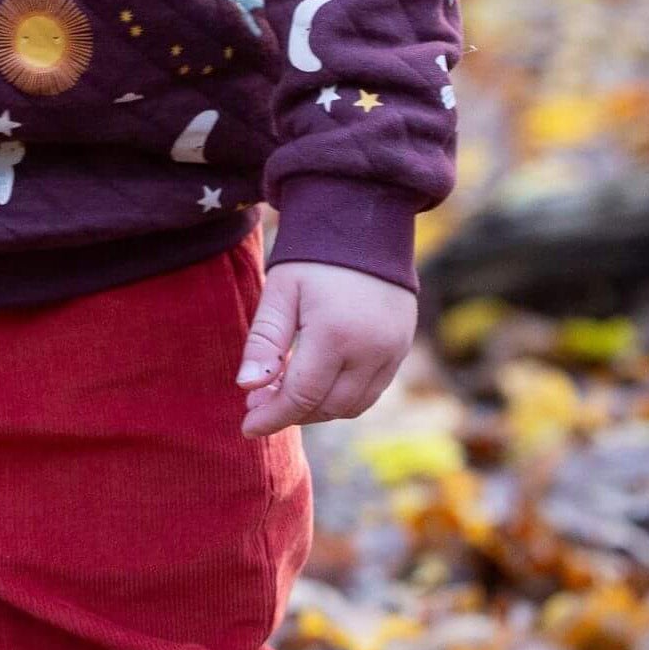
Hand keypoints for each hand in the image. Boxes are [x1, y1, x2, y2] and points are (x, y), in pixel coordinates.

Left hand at [235, 260, 415, 436]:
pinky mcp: (401, 349)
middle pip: (328, 407)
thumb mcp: (280, 290)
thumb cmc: (313, 256)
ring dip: (317, 409)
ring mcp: (392, 352)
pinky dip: (342, 397)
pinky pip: (371, 391)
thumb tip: (247, 388)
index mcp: (335, 334)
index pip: (302, 395)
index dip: (273, 416)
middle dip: (292, 412)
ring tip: (284, 393)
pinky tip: (317, 382)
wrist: (363, 222)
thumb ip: (264, 341)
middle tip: (259, 403)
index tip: (247, 427)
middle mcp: (371, 350)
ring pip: (352, 405)